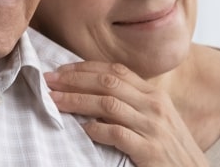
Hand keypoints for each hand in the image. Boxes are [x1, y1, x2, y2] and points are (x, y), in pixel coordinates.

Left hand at [45, 61, 207, 166]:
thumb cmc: (171, 149)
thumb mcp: (157, 119)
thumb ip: (132, 104)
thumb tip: (94, 94)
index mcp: (155, 95)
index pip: (116, 71)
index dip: (86, 67)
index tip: (62, 69)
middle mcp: (155, 106)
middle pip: (108, 83)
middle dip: (74, 80)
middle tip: (49, 81)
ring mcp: (153, 128)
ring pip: (108, 105)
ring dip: (77, 101)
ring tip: (55, 101)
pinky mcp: (150, 151)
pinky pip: (117, 134)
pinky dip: (97, 130)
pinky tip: (82, 129)